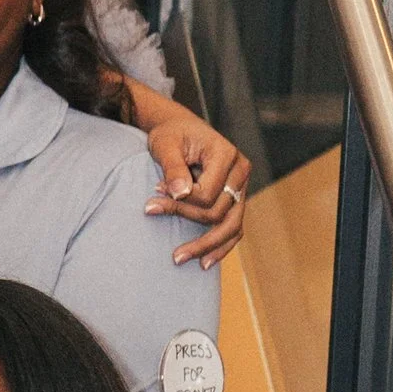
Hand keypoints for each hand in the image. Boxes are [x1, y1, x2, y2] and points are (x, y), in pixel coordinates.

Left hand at [130, 96, 249, 267]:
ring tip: (179, 258)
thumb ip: (172, 167)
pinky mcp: (235, 200)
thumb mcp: (165, 144)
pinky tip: (205, 263)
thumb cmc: (171, 134)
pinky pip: (234, 229)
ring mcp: (241, 188)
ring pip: (231, 227)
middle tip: (151, 215)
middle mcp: (240, 172)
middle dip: (185, 219)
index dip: (180, 202)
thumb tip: (179, 193)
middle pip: (218, 212)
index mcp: (227, 155)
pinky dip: (221, 247)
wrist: (179, 129)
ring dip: (206, 246)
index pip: (208, 194)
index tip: (153, 196)